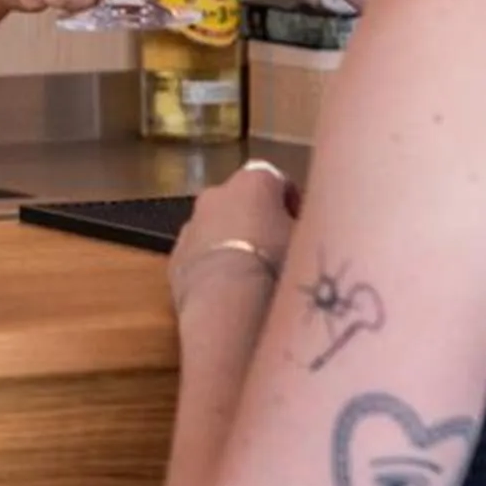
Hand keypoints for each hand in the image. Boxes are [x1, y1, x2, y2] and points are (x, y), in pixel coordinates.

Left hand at [170, 160, 298, 306]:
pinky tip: (228, 293)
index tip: (302, 227)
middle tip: (277, 252)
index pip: (277, 181)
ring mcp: (190, 225)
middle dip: (257, 221)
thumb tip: (308, 230)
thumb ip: (306, 227)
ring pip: (215, 228)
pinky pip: (199, 256)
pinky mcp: (174, 258)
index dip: (290, 204)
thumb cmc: (281, 264)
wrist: (230, 304)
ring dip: (232, 243)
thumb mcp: (310, 241)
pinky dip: (212, 267)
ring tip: (252, 276)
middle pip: (241, 202)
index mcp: (253, 181)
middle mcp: (216, 194)